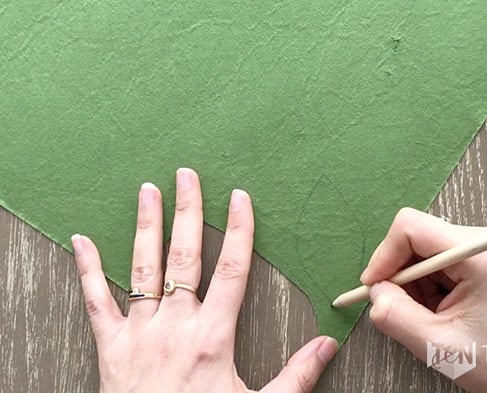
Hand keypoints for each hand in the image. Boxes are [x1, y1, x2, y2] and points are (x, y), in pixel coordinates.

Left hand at [71, 168, 336, 392]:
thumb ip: (296, 375)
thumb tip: (327, 344)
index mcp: (212, 337)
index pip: (233, 271)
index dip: (240, 231)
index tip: (239, 198)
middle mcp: (174, 326)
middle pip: (186, 257)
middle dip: (189, 212)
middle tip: (186, 176)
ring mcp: (138, 334)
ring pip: (144, 268)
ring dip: (146, 227)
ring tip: (147, 192)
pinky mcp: (110, 348)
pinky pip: (95, 302)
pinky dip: (88, 270)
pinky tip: (82, 241)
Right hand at [360, 208, 486, 392]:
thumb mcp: (438, 346)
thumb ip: (395, 316)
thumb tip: (374, 293)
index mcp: (479, 254)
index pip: (411, 227)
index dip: (384, 256)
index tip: (374, 286)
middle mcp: (484, 242)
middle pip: (416, 237)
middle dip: (400, 274)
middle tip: (401, 309)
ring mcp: (484, 249)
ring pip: (424, 251)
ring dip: (415, 284)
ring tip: (430, 318)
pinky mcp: (482, 261)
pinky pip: (438, 263)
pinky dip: (428, 287)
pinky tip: (441, 312)